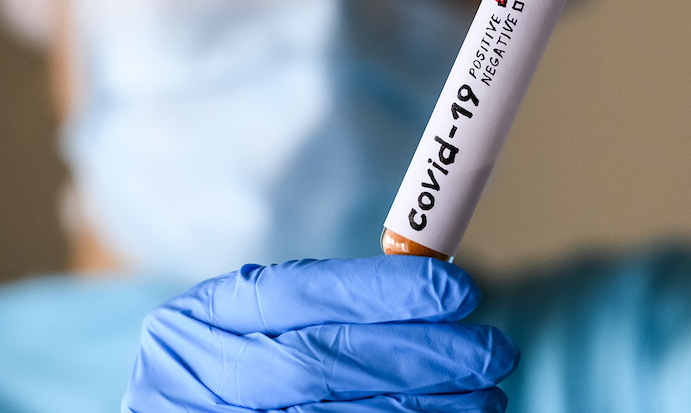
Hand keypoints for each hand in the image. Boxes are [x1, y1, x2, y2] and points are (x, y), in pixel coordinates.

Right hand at [122, 257, 517, 412]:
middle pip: (322, 363)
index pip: (297, 294)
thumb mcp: (242, 324)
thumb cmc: (222, 367)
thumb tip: (428, 293)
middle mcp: (201, 378)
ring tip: (485, 395)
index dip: (381, 291)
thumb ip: (316, 308)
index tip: (456, 289)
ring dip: (422, 408)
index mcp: (199, 321)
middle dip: (417, 356)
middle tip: (491, 350)